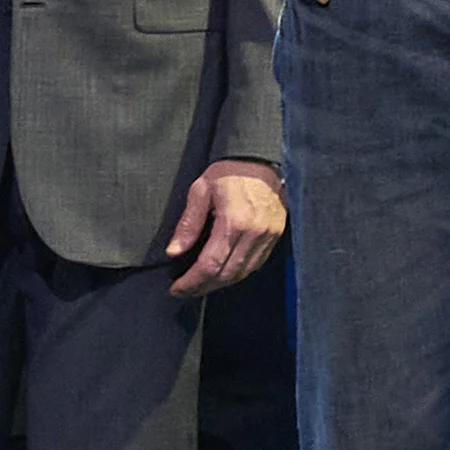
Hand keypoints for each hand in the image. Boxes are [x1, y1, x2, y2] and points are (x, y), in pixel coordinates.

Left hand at [164, 162, 286, 297]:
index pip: (210, 265)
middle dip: (203, 287)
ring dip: (220, 284)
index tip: (176, 288)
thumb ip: (188, 223)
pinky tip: (224, 272)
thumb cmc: (229, 172)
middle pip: (227, 275)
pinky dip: (238, 273)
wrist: (262, 158)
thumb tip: (173, 252)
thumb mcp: (200, 190)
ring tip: (201, 284)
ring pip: (243, 273)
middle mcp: (254, 234)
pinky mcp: (276, 235)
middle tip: (184, 291)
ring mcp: (268, 236)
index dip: (191, 282)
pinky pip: (256, 264)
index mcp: (234, 222)